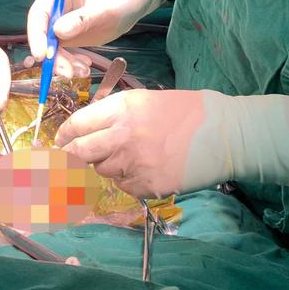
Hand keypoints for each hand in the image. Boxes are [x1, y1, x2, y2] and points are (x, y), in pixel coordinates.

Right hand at [27, 0, 169, 63]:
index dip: (37, 35)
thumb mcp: (103, 9)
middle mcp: (54, 7)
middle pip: (43, 34)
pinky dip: (71, 63)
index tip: (42, 55)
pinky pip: (62, 53)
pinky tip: (84, 67)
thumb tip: (57, 31)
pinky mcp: (66, 37)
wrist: (130, 6)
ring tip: (82, 72)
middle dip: (53, 55)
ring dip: (63, 63)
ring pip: (51, 48)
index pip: (39, 13)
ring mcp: (59, 23)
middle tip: (66, 72)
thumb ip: (81, 19)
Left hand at [56, 89, 288, 200]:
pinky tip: (142, 173)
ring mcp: (135, 163)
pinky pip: (125, 188)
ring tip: (123, 161)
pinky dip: (127, 183)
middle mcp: (123, 135)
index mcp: (122, 108)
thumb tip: (88, 130)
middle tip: (69, 162)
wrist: (228, 133)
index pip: (77, 125)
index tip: (60, 143)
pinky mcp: (150, 185)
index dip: (64, 137)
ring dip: (104, 169)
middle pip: (79, 154)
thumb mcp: (148, 101)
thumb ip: (116, 114)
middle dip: (70, 159)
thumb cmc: (190, 112)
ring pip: (102, 172)